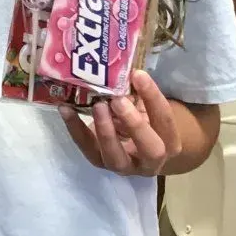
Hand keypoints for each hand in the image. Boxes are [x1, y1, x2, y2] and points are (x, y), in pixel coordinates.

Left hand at [60, 70, 179, 176]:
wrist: (131, 146)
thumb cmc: (140, 118)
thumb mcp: (144, 106)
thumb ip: (138, 93)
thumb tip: (123, 68)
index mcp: (169, 141)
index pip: (165, 120)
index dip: (153, 97)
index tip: (138, 74)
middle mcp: (151, 161)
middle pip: (151, 149)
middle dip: (134, 124)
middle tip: (118, 100)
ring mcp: (124, 166)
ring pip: (116, 158)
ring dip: (105, 131)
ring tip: (97, 105)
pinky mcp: (100, 163)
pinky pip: (88, 149)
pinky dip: (76, 129)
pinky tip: (66, 109)